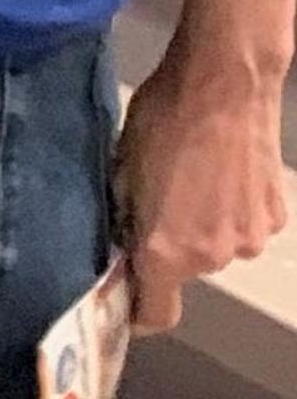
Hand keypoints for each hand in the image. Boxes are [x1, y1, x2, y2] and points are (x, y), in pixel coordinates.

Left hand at [117, 46, 290, 331]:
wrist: (225, 84)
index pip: (155, 313)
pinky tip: (222, 170)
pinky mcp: (275, 217)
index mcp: (166, 251)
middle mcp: (213, 257)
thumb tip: (122, 238)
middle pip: (184, 268)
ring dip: (201, 224)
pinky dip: (230, 208)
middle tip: (156, 199)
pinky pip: (242, 224)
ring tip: (192, 176)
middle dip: (167, 243)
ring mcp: (249, 239)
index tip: (126, 298)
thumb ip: (125, 215)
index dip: (137, 311)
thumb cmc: (162, 120)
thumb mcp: (122, 167)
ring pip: (215, 245)